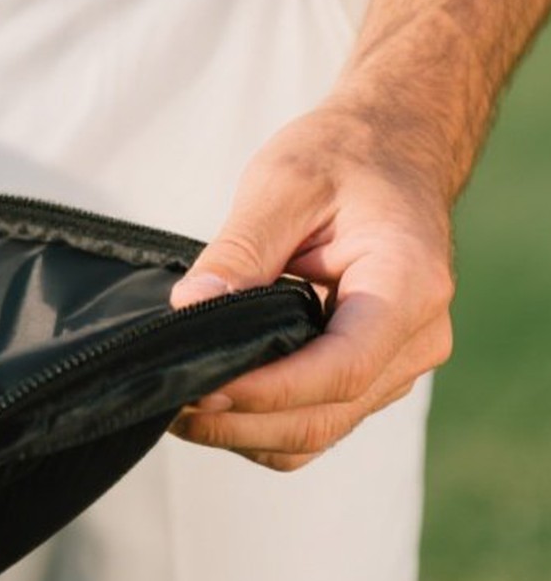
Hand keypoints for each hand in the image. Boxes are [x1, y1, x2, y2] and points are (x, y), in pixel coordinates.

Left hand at [167, 92, 455, 470]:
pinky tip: (213, 397)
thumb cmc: (341, 157)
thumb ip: (240, 251)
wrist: (390, 149)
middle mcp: (416, 339)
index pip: (342, 368)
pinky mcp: (374, 367)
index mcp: (408, 287)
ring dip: (247, 430)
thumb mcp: (283, 185)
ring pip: (322, 427)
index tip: (199, 386)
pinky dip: (266, 420)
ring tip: (176, 405)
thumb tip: (188, 309)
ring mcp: (400, 361)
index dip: (268, 390)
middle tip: (164, 400)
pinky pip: (322, 414)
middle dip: (242, 419)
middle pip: (328, 413)